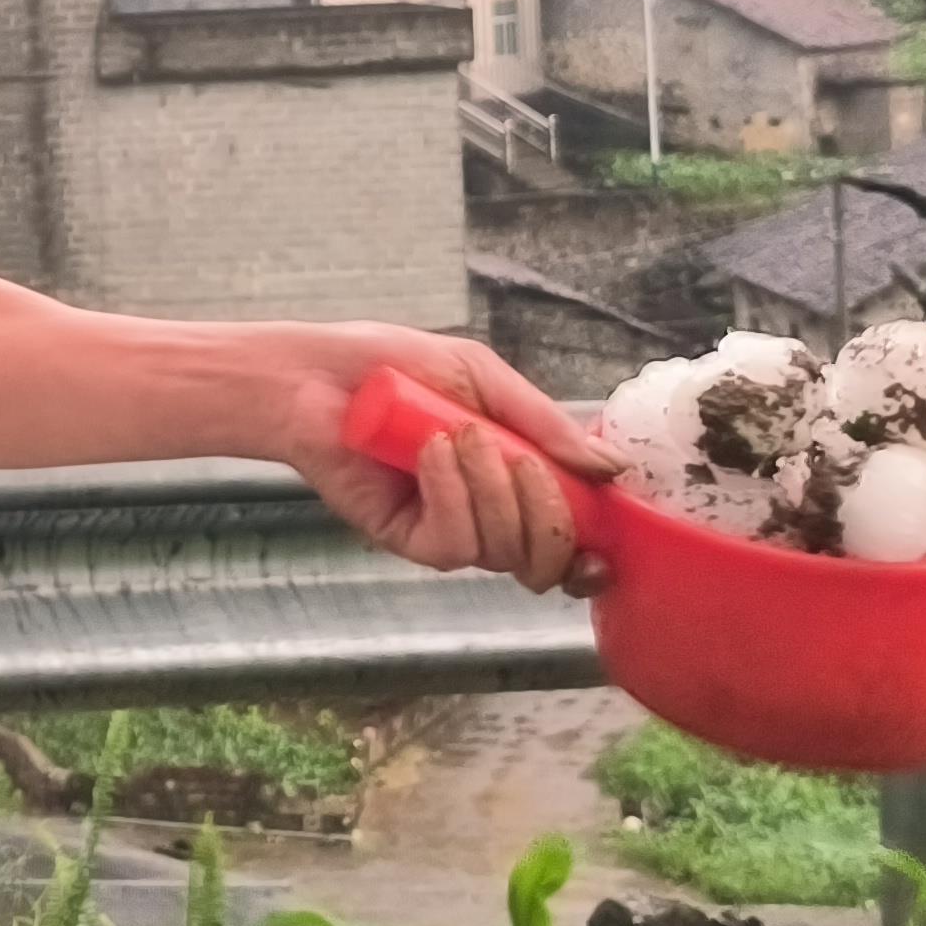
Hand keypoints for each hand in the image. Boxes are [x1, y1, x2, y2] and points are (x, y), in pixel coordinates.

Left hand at [282, 329, 619, 599]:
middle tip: (519, 459)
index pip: (572, 535)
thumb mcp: (484, 379)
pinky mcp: (406, 539)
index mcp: (516, 478)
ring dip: (492, 490)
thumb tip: (609, 468)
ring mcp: (448, 529)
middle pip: (548, 560)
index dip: (595, 541)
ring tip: (457, 435)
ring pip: (504, 551)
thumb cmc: (394, 366)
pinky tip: (428, 453)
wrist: (317, 373)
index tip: (605, 520)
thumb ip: (546, 424)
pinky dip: (451, 495)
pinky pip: (453, 543)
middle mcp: (488, 514)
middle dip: (548, 512)